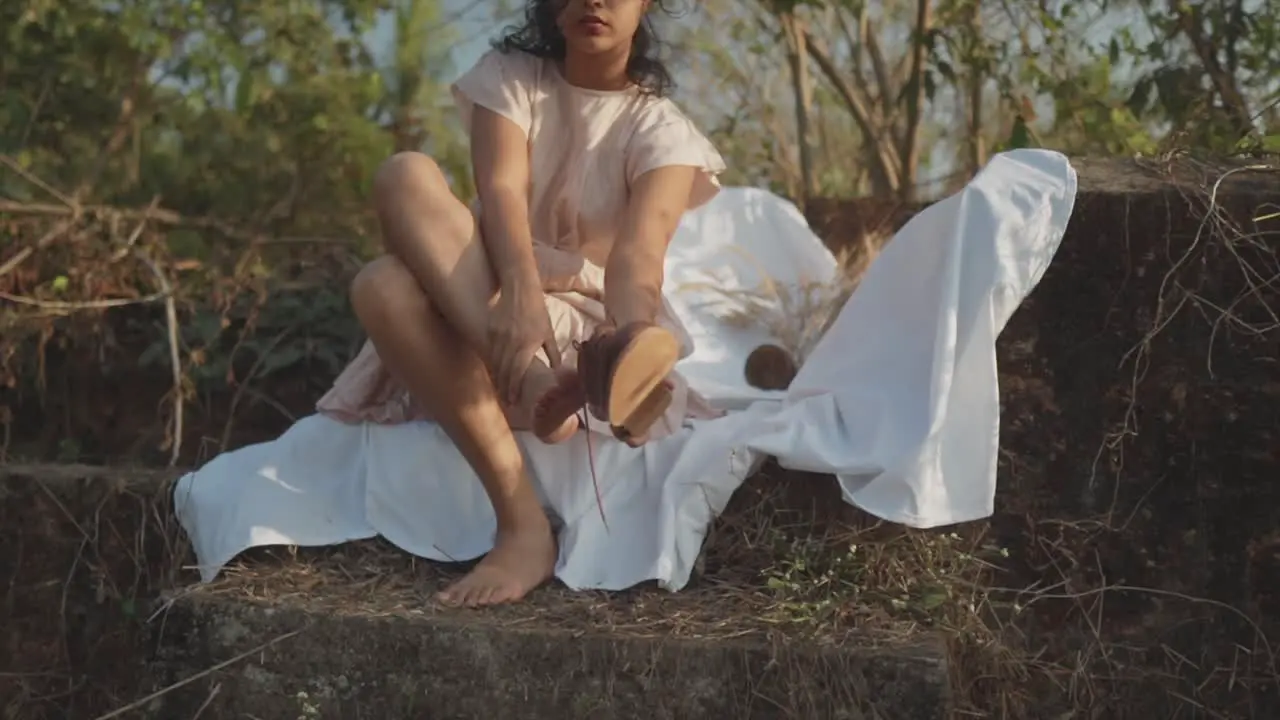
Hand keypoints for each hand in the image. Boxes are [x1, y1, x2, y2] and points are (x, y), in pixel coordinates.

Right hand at [488, 275, 561, 404]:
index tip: (513, 401)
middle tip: (507, 401)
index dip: (514, 389)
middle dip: (504, 388)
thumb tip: (556, 369)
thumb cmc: (537, 310)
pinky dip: (492, 363)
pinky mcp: (490, 331)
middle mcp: (510, 344)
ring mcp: (497, 337)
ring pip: (495, 363)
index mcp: (526, 345)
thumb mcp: (548, 331)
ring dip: (497, 378)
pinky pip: (490, 351)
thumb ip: (552, 352)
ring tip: (501, 390)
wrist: (519, 288)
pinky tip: (495, 371)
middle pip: (504, 372)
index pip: (517, 373)